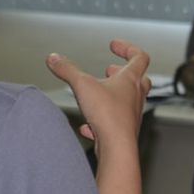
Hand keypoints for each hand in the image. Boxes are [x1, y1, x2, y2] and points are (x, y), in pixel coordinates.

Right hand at [46, 39, 150, 155]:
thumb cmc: (108, 115)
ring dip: (113, 94)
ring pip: (128, 100)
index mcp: (131, 80)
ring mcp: (132, 114)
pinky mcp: (125, 130)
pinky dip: (102, 120)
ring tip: (97, 93)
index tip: (113, 45)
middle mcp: (136, 96)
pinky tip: (88, 126)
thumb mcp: (82, 85)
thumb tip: (53, 57)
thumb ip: (67, 69)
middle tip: (110, 70)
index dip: (128, 47)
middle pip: (140, 78)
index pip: (139, 57)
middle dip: (123, 72)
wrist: (118, 148)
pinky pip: (115, 122)